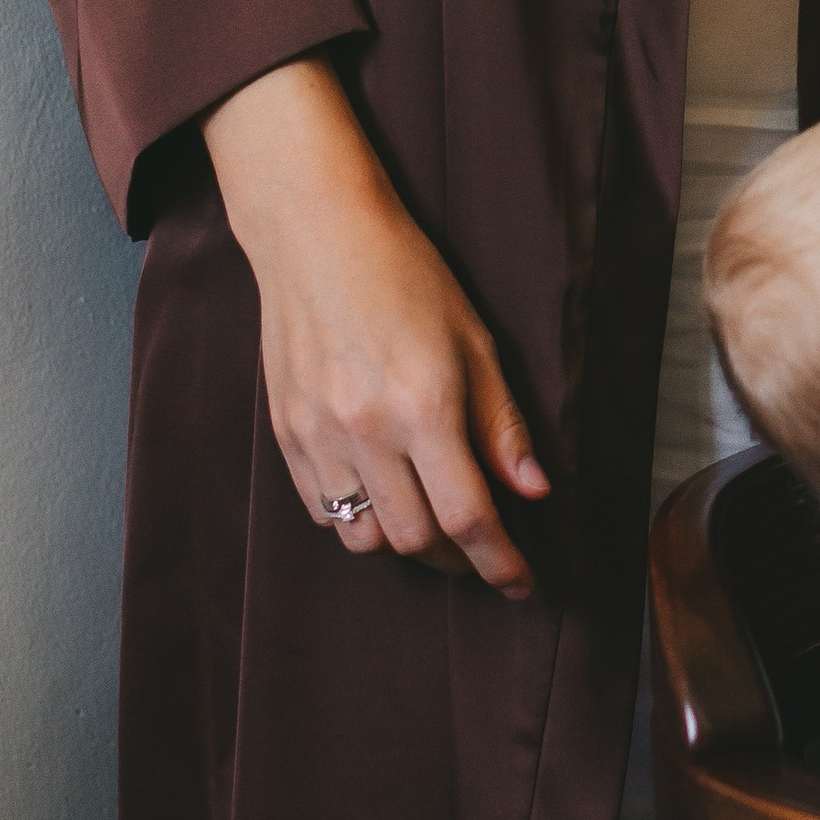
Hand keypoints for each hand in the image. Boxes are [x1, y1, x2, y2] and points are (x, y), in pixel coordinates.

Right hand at [203, 57, 546, 596]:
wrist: (317, 236)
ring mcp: (319, 436)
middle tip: (484, 550)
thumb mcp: (474, 340)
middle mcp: (368, 430)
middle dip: (461, 560)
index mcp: (425, 405)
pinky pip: (325, 513)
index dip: (501, 563)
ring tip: (434, 523)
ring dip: (408, 546)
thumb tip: (533, 490)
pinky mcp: (286, 435)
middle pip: (419, 541)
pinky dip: (360, 522)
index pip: (470, 517)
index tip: (522, 584)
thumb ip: (501, 423)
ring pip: (367, 539)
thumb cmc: (406, 277)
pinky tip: (384, 495)